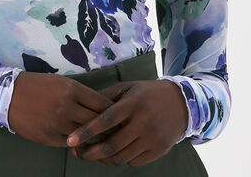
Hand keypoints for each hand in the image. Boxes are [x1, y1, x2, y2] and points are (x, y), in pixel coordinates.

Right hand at [8, 71, 117, 146]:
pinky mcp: (50, 137)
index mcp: (72, 89)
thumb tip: (100, 107)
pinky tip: (79, 140)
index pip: (102, 104)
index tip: (118, 115)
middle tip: (115, 130)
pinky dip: (76, 142)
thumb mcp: (61, 82)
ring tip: (99, 137)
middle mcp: (67, 107)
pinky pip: (70, 143)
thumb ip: (80, 94)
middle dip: (107, 127)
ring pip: (85, 136)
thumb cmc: (38, 85)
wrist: (10, 95)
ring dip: (93, 137)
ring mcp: (58, 124)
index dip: (112, 111)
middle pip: (97, 122)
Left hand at [66, 79, 188, 166]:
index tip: (70, 140)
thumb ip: (105, 96)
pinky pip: (133, 162)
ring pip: (121, 157)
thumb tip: (81, 104)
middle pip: (111, 145)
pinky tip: (113, 153)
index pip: (106, 121)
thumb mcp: (127, 88)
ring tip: (91, 153)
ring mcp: (152, 138)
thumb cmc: (146, 94)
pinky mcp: (159, 151)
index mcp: (133, 104)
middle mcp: (143, 122)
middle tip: (76, 152)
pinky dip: (120, 159)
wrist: (180, 104)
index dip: (87, 132)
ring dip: (103, 158)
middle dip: (90, 152)